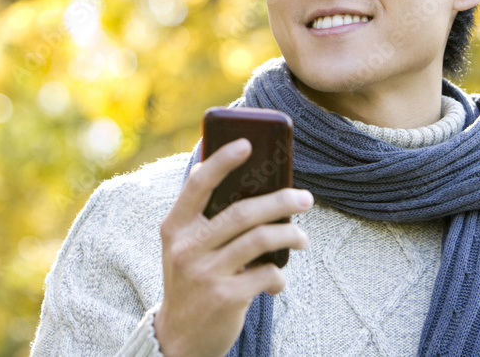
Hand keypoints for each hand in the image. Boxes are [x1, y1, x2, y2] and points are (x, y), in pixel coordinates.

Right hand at [153, 139, 313, 356]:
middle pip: (242, 212)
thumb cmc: (190, 281)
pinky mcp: (225, 298)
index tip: (247, 144)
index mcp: (174, 227)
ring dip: (290, 235)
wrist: (179, 338)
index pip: (198, 185)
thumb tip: (230, 172)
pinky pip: (267, 275)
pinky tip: (277, 278)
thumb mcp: (184, 246)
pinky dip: (279, 275)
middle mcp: (186, 247)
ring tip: (302, 237)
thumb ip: (202, 216)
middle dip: (280, 201)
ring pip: (260, 240)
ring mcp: (205, 273)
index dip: (222, 161)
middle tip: (305, 198)